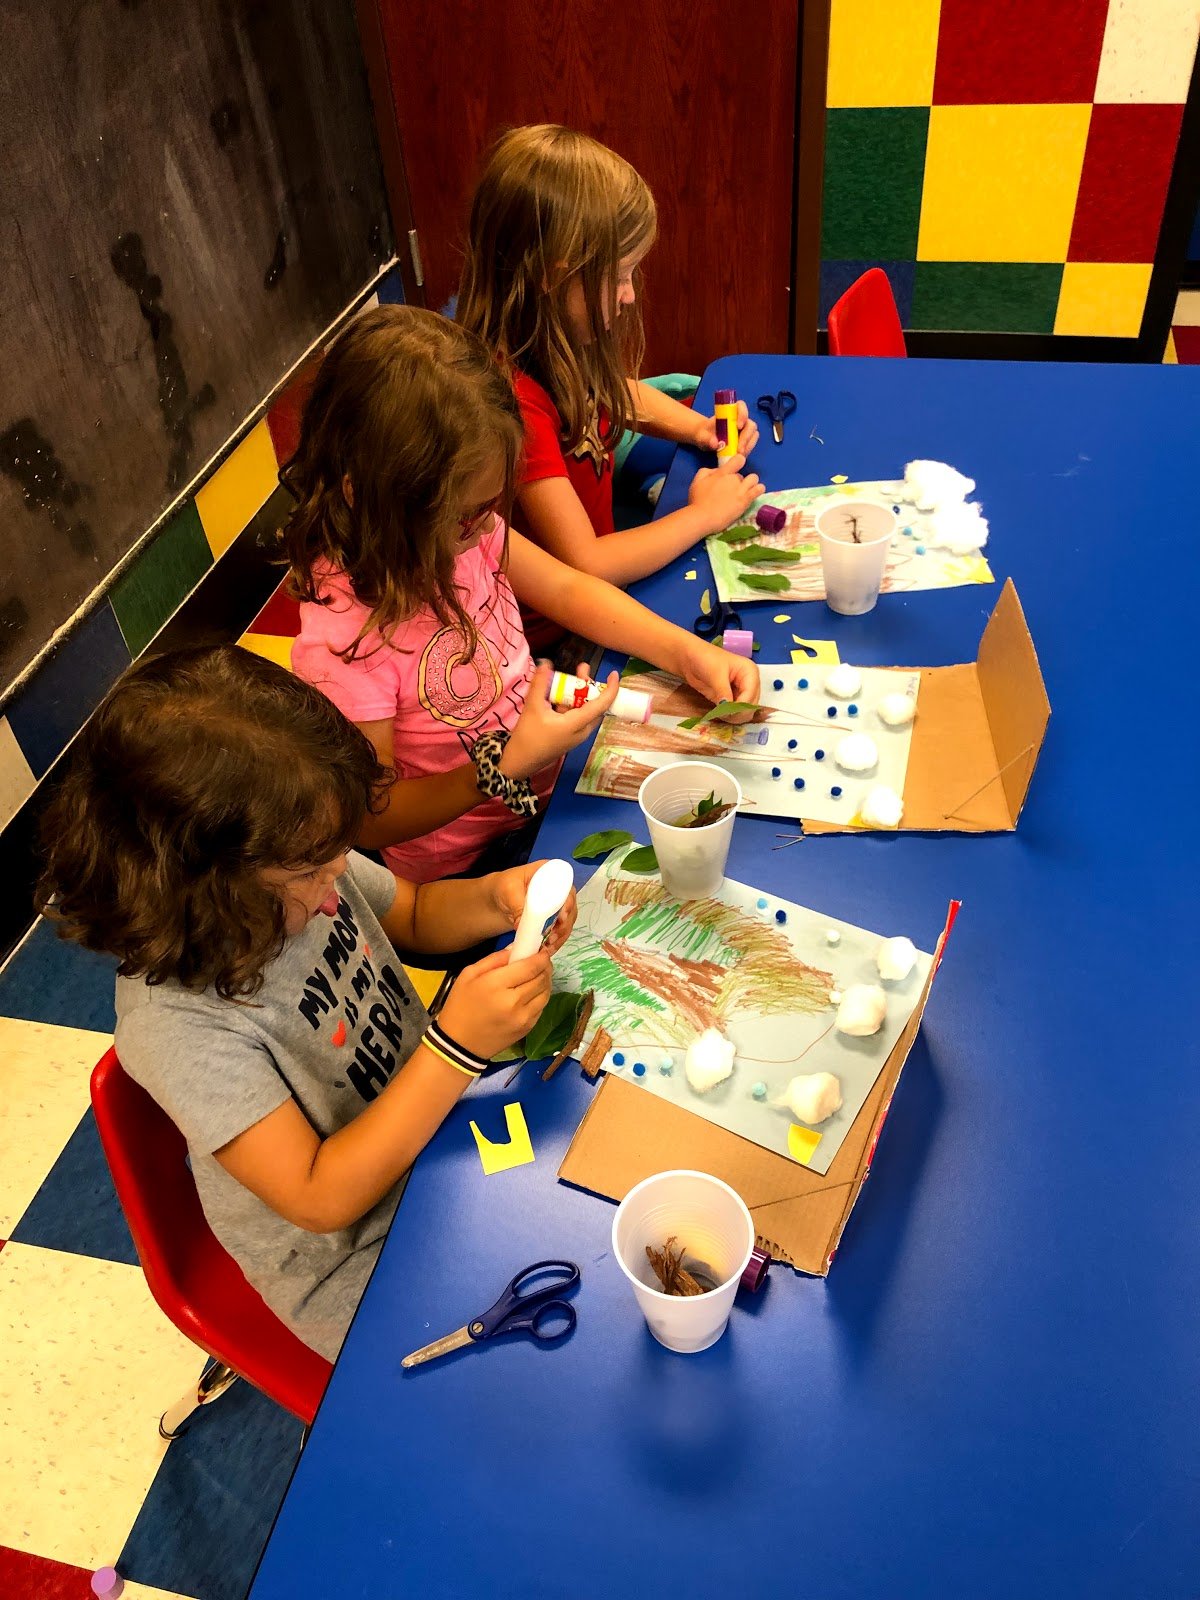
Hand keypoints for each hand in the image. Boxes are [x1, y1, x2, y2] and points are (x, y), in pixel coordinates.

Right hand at [437, 948, 552, 1059]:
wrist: (459, 1044)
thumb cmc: (460, 1006)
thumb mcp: (469, 975)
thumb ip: (495, 959)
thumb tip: (517, 948)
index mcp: (496, 985)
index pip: (531, 966)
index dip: (541, 956)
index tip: (542, 950)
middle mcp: (514, 1002)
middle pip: (542, 978)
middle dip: (544, 967)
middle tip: (540, 961)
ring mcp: (523, 1018)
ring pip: (546, 993)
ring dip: (545, 981)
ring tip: (537, 975)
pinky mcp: (527, 1029)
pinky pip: (542, 1007)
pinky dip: (540, 996)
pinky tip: (531, 992)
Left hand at [489, 860, 577, 953]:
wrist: (499, 897)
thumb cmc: (503, 887)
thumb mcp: (508, 891)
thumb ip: (516, 905)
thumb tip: (522, 925)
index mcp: (550, 872)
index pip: (566, 887)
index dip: (567, 903)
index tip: (561, 918)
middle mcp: (559, 887)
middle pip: (570, 905)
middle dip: (564, 924)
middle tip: (553, 936)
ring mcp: (558, 903)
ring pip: (567, 920)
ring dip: (561, 934)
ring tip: (550, 946)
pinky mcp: (553, 917)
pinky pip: (560, 929)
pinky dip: (556, 939)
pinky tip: (548, 948)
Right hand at [500, 661, 618, 780]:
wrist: (520, 762)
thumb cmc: (528, 737)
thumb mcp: (532, 707)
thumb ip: (540, 684)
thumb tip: (545, 663)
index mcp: (577, 724)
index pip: (601, 705)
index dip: (610, 689)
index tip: (613, 674)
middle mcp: (581, 730)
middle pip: (594, 705)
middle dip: (589, 686)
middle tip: (581, 669)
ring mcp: (576, 734)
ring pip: (585, 710)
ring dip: (579, 694)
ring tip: (569, 677)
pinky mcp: (570, 735)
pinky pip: (577, 716)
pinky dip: (572, 703)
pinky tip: (558, 694)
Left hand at [677, 636, 760, 720]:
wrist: (691, 659)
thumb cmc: (705, 660)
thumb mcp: (715, 675)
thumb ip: (723, 692)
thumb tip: (727, 710)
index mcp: (750, 672)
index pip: (751, 695)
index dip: (740, 707)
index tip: (726, 713)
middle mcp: (750, 683)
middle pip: (751, 705)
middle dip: (738, 713)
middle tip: (721, 715)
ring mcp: (742, 691)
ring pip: (745, 711)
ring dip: (734, 717)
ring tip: (719, 714)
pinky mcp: (733, 698)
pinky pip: (736, 712)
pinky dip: (729, 716)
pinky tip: (719, 714)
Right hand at [686, 456, 762, 533]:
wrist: (702, 517)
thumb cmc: (697, 501)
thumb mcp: (697, 481)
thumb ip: (707, 471)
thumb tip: (717, 470)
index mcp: (722, 473)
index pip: (738, 459)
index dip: (738, 462)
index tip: (734, 469)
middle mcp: (733, 479)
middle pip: (742, 475)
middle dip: (738, 481)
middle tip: (732, 491)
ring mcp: (741, 489)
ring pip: (754, 479)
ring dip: (750, 484)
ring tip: (745, 492)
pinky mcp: (746, 500)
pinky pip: (759, 489)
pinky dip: (758, 490)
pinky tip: (754, 494)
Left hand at [693, 400, 759, 458]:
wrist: (705, 439)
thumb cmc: (704, 433)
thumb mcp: (701, 435)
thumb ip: (706, 438)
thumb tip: (715, 443)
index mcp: (730, 412)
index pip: (741, 406)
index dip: (743, 414)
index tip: (738, 426)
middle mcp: (740, 419)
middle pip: (750, 425)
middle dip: (746, 437)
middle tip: (739, 450)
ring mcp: (744, 430)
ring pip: (753, 435)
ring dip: (748, 446)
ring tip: (739, 455)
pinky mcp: (745, 440)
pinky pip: (750, 444)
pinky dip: (746, 451)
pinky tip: (739, 457)